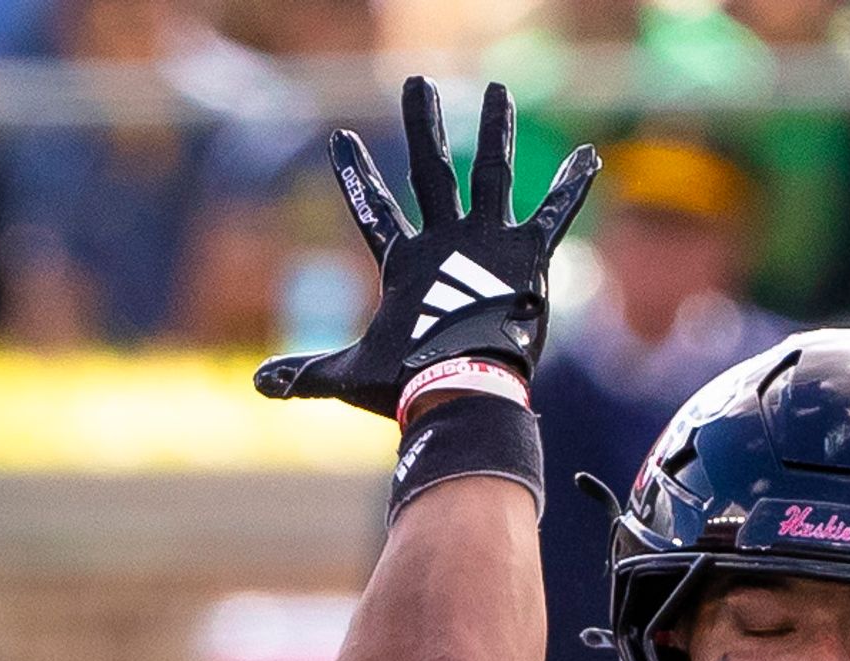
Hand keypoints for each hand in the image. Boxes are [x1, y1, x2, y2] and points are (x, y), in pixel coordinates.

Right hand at [252, 77, 597, 415]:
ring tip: (499, 91)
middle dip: (422, 125)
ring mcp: (487, 242)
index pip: (373, 209)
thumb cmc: (408, 385)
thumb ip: (307, 374)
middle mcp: (445, 240)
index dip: (356, 176)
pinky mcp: (527, 256)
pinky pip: (554, 213)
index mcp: (406, 264)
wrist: (464, 389)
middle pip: (430, 169)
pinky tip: (591, 157)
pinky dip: (572, 185)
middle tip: (418, 83)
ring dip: (495, 130)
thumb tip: (258, 387)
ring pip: (490, 172)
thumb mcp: (350, 375)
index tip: (341, 139)